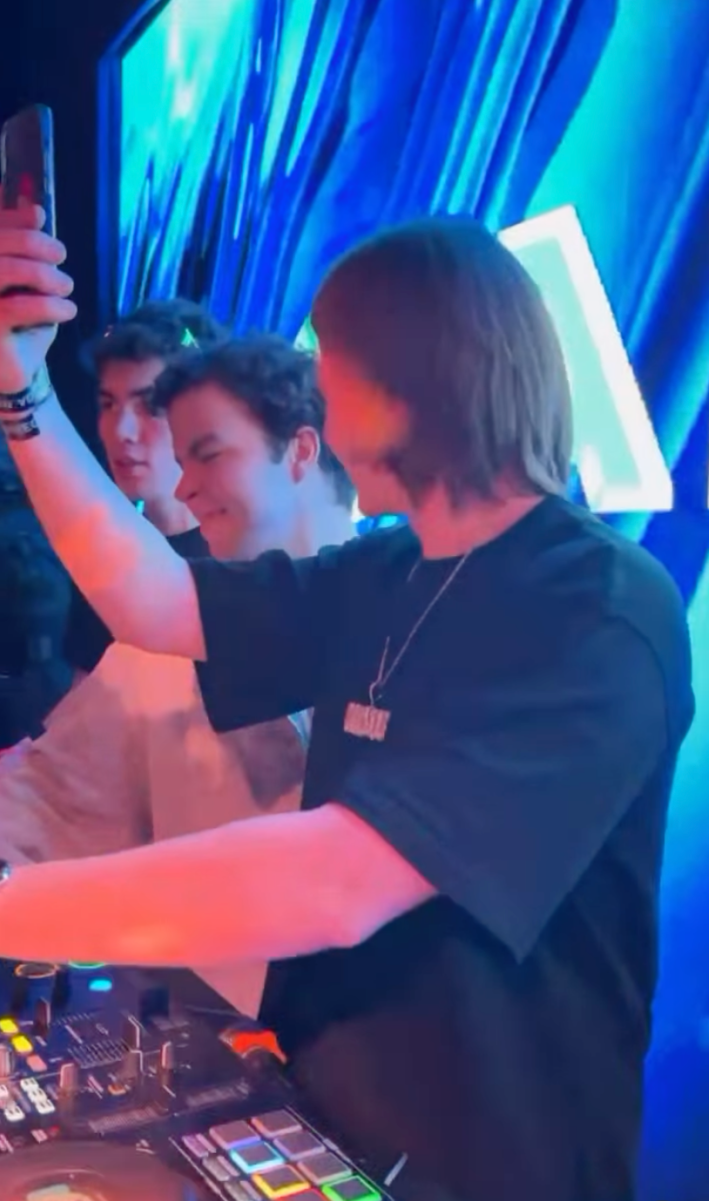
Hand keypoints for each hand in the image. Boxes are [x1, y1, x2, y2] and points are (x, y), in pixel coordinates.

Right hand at [0, 194, 76, 392]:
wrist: (14, 375)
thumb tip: (35, 211)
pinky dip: (49, 305)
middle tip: (62, 255)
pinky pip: (16, 308)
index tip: (41, 218)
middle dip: (34, 243)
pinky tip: (68, 309)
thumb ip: (25, 249)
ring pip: (5, 270)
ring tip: (67, 286)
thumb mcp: (27, 284)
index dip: (11, 218)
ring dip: (44, 274)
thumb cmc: (20, 326)